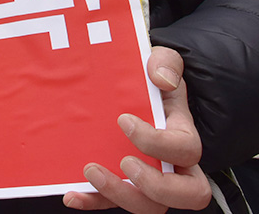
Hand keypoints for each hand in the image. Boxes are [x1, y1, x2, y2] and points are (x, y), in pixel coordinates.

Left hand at [63, 47, 211, 212]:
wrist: (134, 85)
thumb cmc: (151, 76)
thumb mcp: (163, 60)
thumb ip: (167, 63)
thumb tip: (161, 79)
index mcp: (183, 133)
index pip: (186, 150)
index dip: (157, 142)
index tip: (123, 120)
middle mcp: (173, 164)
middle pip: (187, 194)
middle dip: (155, 185)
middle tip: (124, 162)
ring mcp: (147, 178)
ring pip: (149, 206)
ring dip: (119, 195)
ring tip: (90, 171)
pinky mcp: (121, 184)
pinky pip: (111, 203)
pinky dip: (92, 201)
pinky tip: (72, 194)